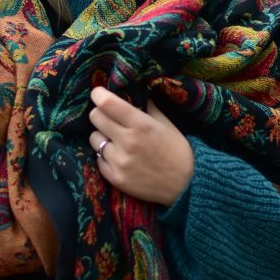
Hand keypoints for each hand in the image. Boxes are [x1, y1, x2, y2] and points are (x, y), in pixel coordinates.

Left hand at [88, 87, 193, 205]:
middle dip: (101, 113)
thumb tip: (135, 91)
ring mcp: (119, 161)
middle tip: (109, 117)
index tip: (99, 94)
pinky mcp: (115, 178)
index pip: (106, 103)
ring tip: (116, 140)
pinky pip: (98, 159)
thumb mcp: (167, 124)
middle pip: (95, 117)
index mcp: (140, 124)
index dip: (99, 94)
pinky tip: (119, 157)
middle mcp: (127, 141)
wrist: (185, 187)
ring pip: (94, 138)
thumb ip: (148, 107)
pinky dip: (105, 156)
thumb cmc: (178, 152)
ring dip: (102, 136)